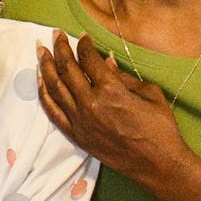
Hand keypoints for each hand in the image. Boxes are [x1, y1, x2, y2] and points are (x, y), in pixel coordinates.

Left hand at [38, 31, 188, 184]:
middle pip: (68, 69)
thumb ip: (124, 76)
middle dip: (60, 48)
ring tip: (40, 51)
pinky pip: (53, 113)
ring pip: (55, 88)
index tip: (83, 37)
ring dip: (46, 67)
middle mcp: (90, 103)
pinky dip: (44, 95)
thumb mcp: (149, 93)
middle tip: (54, 34)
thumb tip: (106, 61)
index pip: (89, 59)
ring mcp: (80, 121)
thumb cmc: (160, 128)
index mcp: (110, 89)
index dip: (84, 45)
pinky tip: (40, 81)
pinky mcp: (77, 136)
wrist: (158, 165)